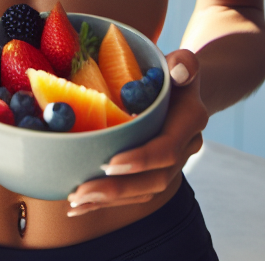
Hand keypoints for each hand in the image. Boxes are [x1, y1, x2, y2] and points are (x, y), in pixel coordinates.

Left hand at [66, 49, 206, 216]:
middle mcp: (184, 148)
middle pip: (155, 180)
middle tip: (81, 191)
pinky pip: (136, 192)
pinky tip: (79, 205)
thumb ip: (185, 62)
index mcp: (189, 121)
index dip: (140, 159)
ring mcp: (172, 164)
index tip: (109, 164)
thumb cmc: (173, 69)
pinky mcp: (156, 171)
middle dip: (118, 189)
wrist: (184, 87)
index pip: (167, 149)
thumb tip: (178, 70)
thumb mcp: (182, 60)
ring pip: (144, 192)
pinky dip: (108, 201)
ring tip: (75, 201)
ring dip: (110, 200)